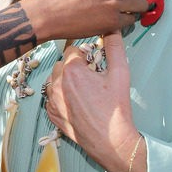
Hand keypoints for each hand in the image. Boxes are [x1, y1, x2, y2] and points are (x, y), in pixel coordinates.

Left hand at [44, 32, 140, 171]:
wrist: (111, 140)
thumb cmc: (116, 108)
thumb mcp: (121, 74)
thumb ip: (115, 48)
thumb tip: (112, 30)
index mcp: (72, 70)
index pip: (72, 51)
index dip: (84, 56)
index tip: (93, 65)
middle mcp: (57, 84)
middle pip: (61, 65)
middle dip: (73, 68)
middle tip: (90, 78)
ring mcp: (52, 100)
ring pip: (53, 81)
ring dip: (64, 82)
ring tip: (83, 91)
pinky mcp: (52, 114)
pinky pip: (50, 98)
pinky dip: (60, 97)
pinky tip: (75, 103)